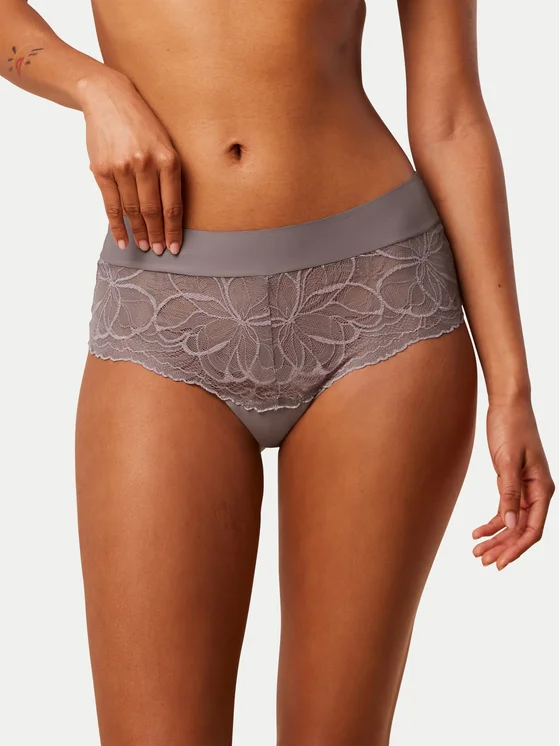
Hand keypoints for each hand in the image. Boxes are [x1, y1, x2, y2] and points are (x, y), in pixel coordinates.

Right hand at [79, 71, 182, 254]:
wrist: (108, 98)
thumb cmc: (142, 124)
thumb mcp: (165, 143)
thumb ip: (169, 173)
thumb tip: (171, 212)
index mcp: (168, 160)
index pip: (172, 205)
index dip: (173, 230)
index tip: (174, 247)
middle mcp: (146, 164)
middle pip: (153, 212)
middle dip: (157, 235)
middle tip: (159, 251)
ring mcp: (122, 168)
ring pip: (133, 211)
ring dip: (139, 233)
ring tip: (144, 246)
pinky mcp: (102, 170)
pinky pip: (111, 205)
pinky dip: (117, 226)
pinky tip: (122, 239)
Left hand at [472, 399, 554, 569]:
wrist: (507, 404)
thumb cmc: (511, 427)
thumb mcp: (507, 462)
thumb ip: (509, 493)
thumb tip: (509, 524)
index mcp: (542, 489)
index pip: (532, 529)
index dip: (516, 549)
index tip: (499, 563)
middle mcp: (537, 492)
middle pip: (522, 530)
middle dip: (503, 547)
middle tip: (482, 560)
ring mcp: (525, 488)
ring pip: (512, 522)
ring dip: (496, 538)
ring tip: (476, 550)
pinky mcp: (512, 481)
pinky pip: (505, 509)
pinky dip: (493, 522)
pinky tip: (478, 531)